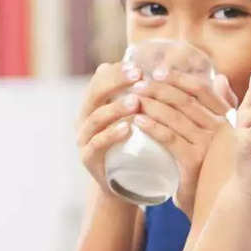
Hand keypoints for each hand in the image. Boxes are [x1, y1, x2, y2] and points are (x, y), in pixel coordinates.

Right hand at [76, 62, 143, 200]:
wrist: (127, 183)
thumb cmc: (136, 143)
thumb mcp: (138, 116)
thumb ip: (144, 94)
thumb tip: (166, 68)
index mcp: (95, 103)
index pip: (101, 78)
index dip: (118, 71)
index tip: (140, 67)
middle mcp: (86, 118)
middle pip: (95, 93)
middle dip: (116, 82)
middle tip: (138, 76)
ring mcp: (85, 138)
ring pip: (96, 118)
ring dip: (116, 107)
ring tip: (136, 101)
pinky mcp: (89, 159)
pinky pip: (97, 144)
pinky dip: (111, 135)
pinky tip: (127, 128)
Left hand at [129, 69, 236, 216]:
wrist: (215, 207)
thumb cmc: (213, 168)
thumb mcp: (220, 135)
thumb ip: (221, 107)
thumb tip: (219, 78)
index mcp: (226, 119)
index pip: (201, 90)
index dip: (178, 78)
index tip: (158, 71)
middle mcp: (220, 129)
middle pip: (185, 100)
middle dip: (159, 89)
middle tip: (138, 84)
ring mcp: (208, 145)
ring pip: (175, 116)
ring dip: (151, 104)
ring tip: (132, 99)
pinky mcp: (194, 161)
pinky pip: (170, 138)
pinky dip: (152, 126)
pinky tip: (138, 121)